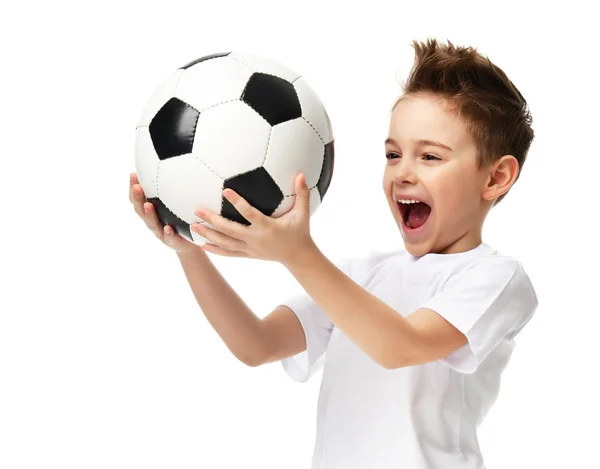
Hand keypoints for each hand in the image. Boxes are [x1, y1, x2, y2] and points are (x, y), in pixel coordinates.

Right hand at [129, 173, 199, 253]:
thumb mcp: (178, 203)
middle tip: (137, 187)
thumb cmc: (182, 219)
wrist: (191, 243)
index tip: (133, 174)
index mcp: (151, 210)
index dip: (133, 187)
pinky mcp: (172, 241)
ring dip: (148, 214)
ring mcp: (160, 232)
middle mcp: (152, 220)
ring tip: (148, 205)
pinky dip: (167, 233)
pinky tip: (168, 228)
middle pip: (140, 209)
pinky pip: (169, 238)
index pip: (138, 198)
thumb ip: (175, 187)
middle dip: (137, 198)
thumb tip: (178, 162)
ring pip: (151, 223)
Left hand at [192, 173, 316, 265]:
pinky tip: (202, 245)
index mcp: (267, 227)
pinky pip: (228, 253)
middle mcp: (256, 238)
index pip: (249, 213)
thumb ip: (302, 194)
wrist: (297, 257)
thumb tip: (302, 174)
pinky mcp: (247, 254)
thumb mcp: (303, 213)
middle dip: (213, 220)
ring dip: (209, 234)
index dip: (238, 202)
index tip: (225, 191)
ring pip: (225, 242)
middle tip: (198, 210)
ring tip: (193, 226)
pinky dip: (215, 250)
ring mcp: (250, 248)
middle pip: (230, 230)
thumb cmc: (300, 232)